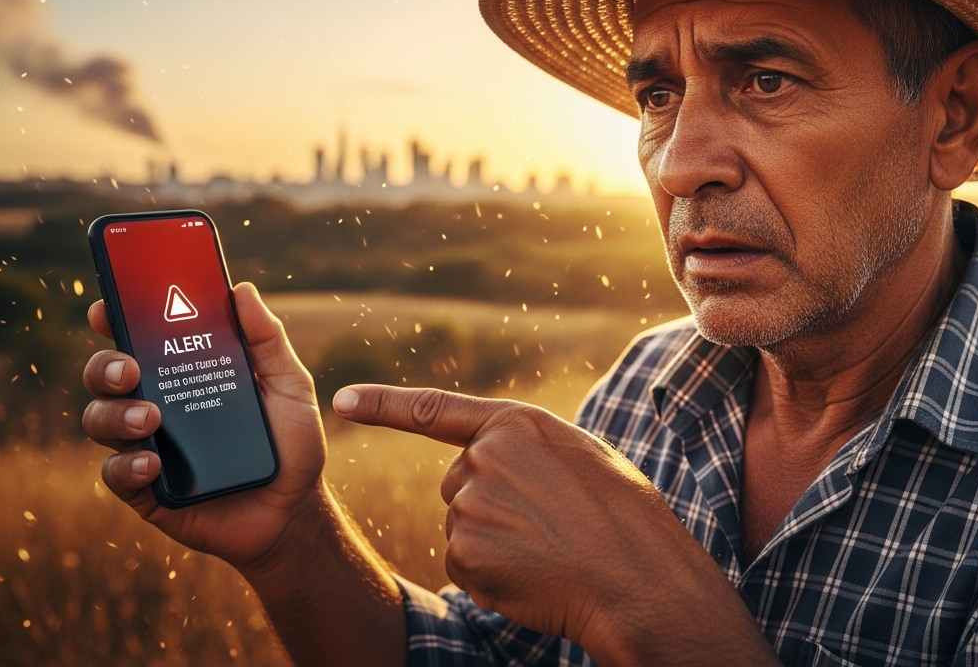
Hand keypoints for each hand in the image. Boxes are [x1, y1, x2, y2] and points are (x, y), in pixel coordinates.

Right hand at [82, 282, 329, 570]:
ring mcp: (146, 447)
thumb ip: (267, 339)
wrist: (295, 510)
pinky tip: (151, 463)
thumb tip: (242, 289)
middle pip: (106, 376)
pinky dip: (127, 465)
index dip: (116, 318)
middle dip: (106, 366)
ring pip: (100, 420)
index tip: (108, 307)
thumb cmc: (292, 442)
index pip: (138, 338)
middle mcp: (157, 404)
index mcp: (184, 373)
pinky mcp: (145, 491)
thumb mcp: (289, 385)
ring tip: (150, 418)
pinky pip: (115, 474)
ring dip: (115, 414)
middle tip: (130, 369)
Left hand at [333, 385, 778, 666]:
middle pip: (460, 481)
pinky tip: (533, 572)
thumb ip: (527, 448)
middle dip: (492, 502)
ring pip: (462, 524)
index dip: (383, 404)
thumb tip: (484, 460)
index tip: (341, 400)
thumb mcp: (581, 456)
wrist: (636, 576)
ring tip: (549, 548)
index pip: (433, 409)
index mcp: (517, 423)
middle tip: (549, 523)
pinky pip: (464, 563)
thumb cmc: (622, 517)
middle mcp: (485, 457)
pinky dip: (492, 574)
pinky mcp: (465, 552)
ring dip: (495, 541)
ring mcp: (471, 505)